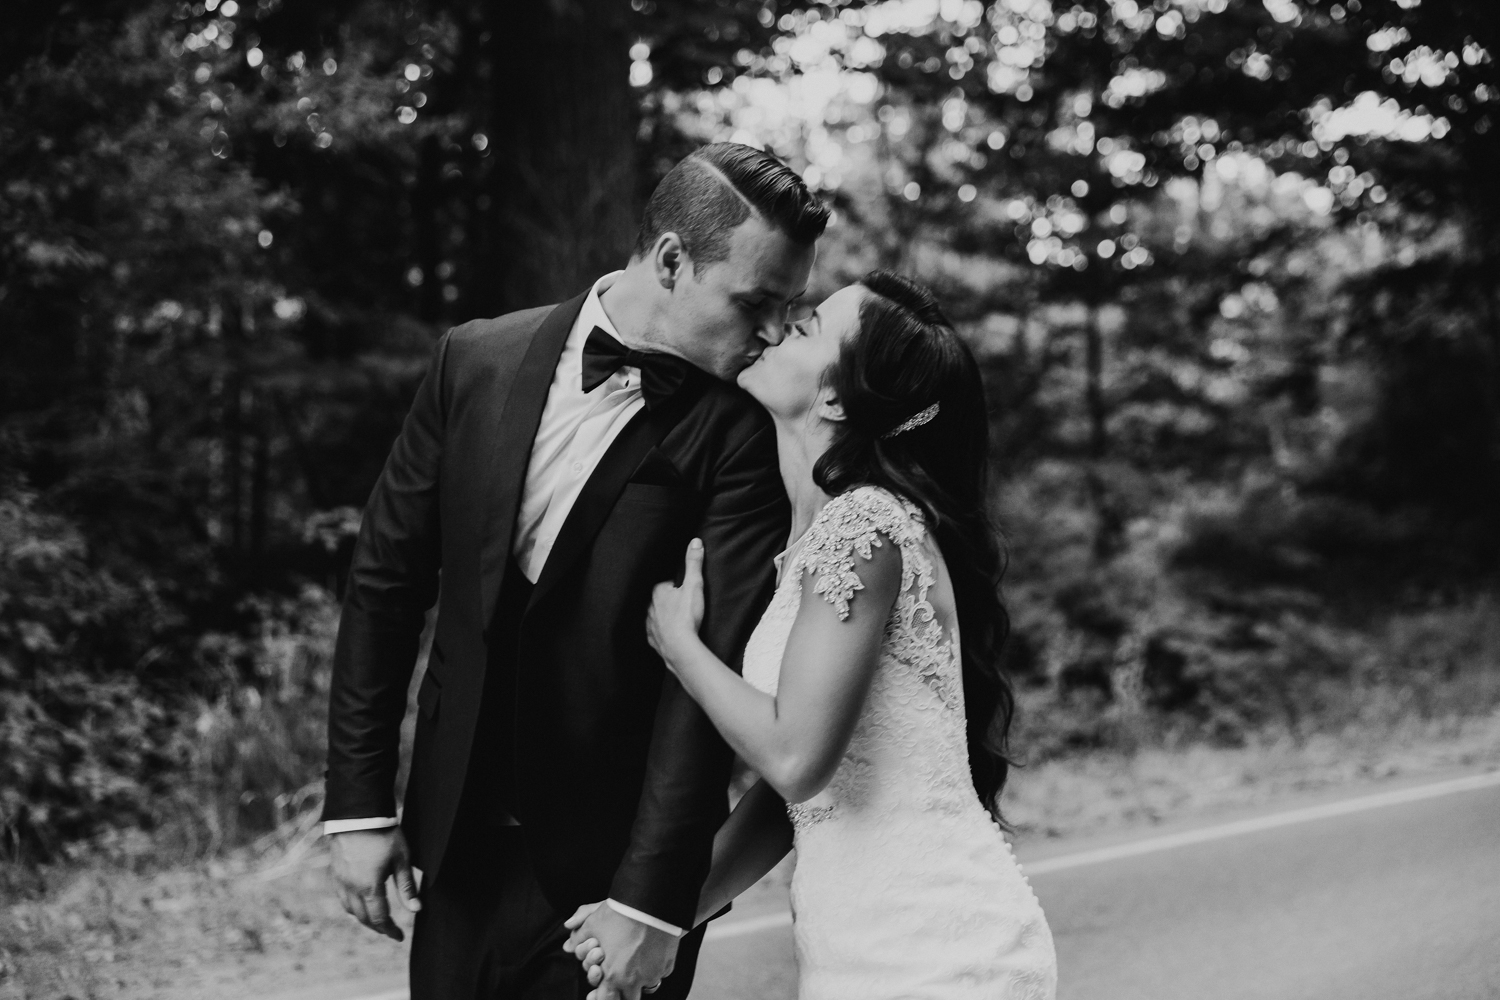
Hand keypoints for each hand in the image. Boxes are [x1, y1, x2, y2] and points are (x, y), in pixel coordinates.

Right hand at [327, 827, 421, 941]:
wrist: (358, 814)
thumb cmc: (384, 834)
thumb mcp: (402, 859)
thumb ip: (407, 887)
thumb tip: (416, 910)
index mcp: (369, 887)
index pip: (380, 918)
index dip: (390, 930)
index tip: (400, 937)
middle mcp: (351, 888)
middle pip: (363, 918)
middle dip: (378, 927)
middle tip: (391, 930)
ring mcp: (340, 881)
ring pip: (350, 910)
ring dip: (364, 918)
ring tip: (378, 919)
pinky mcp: (335, 873)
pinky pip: (342, 898)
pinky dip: (353, 906)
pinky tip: (362, 903)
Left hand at [571, 903, 678, 999]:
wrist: (652, 903)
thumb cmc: (622, 914)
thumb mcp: (593, 923)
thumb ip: (579, 938)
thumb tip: (568, 945)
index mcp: (613, 976)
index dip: (602, 998)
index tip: (601, 993)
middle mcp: (634, 980)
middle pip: (629, 999)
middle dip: (623, 993)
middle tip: (620, 982)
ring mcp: (653, 974)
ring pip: (646, 986)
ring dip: (640, 980)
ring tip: (635, 963)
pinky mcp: (667, 965)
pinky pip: (659, 974)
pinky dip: (653, 968)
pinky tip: (650, 955)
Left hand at [647, 538, 706, 673]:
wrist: (680, 648)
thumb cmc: (686, 616)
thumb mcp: (694, 585)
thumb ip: (694, 563)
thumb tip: (695, 541)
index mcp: (657, 592)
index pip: (665, 583)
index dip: (675, 585)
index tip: (684, 589)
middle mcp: (649, 607)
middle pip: (658, 600)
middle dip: (668, 600)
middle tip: (682, 603)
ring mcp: (649, 625)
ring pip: (655, 616)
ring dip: (664, 616)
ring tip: (677, 619)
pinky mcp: (653, 640)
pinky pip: (655, 633)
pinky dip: (662, 633)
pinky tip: (670, 634)